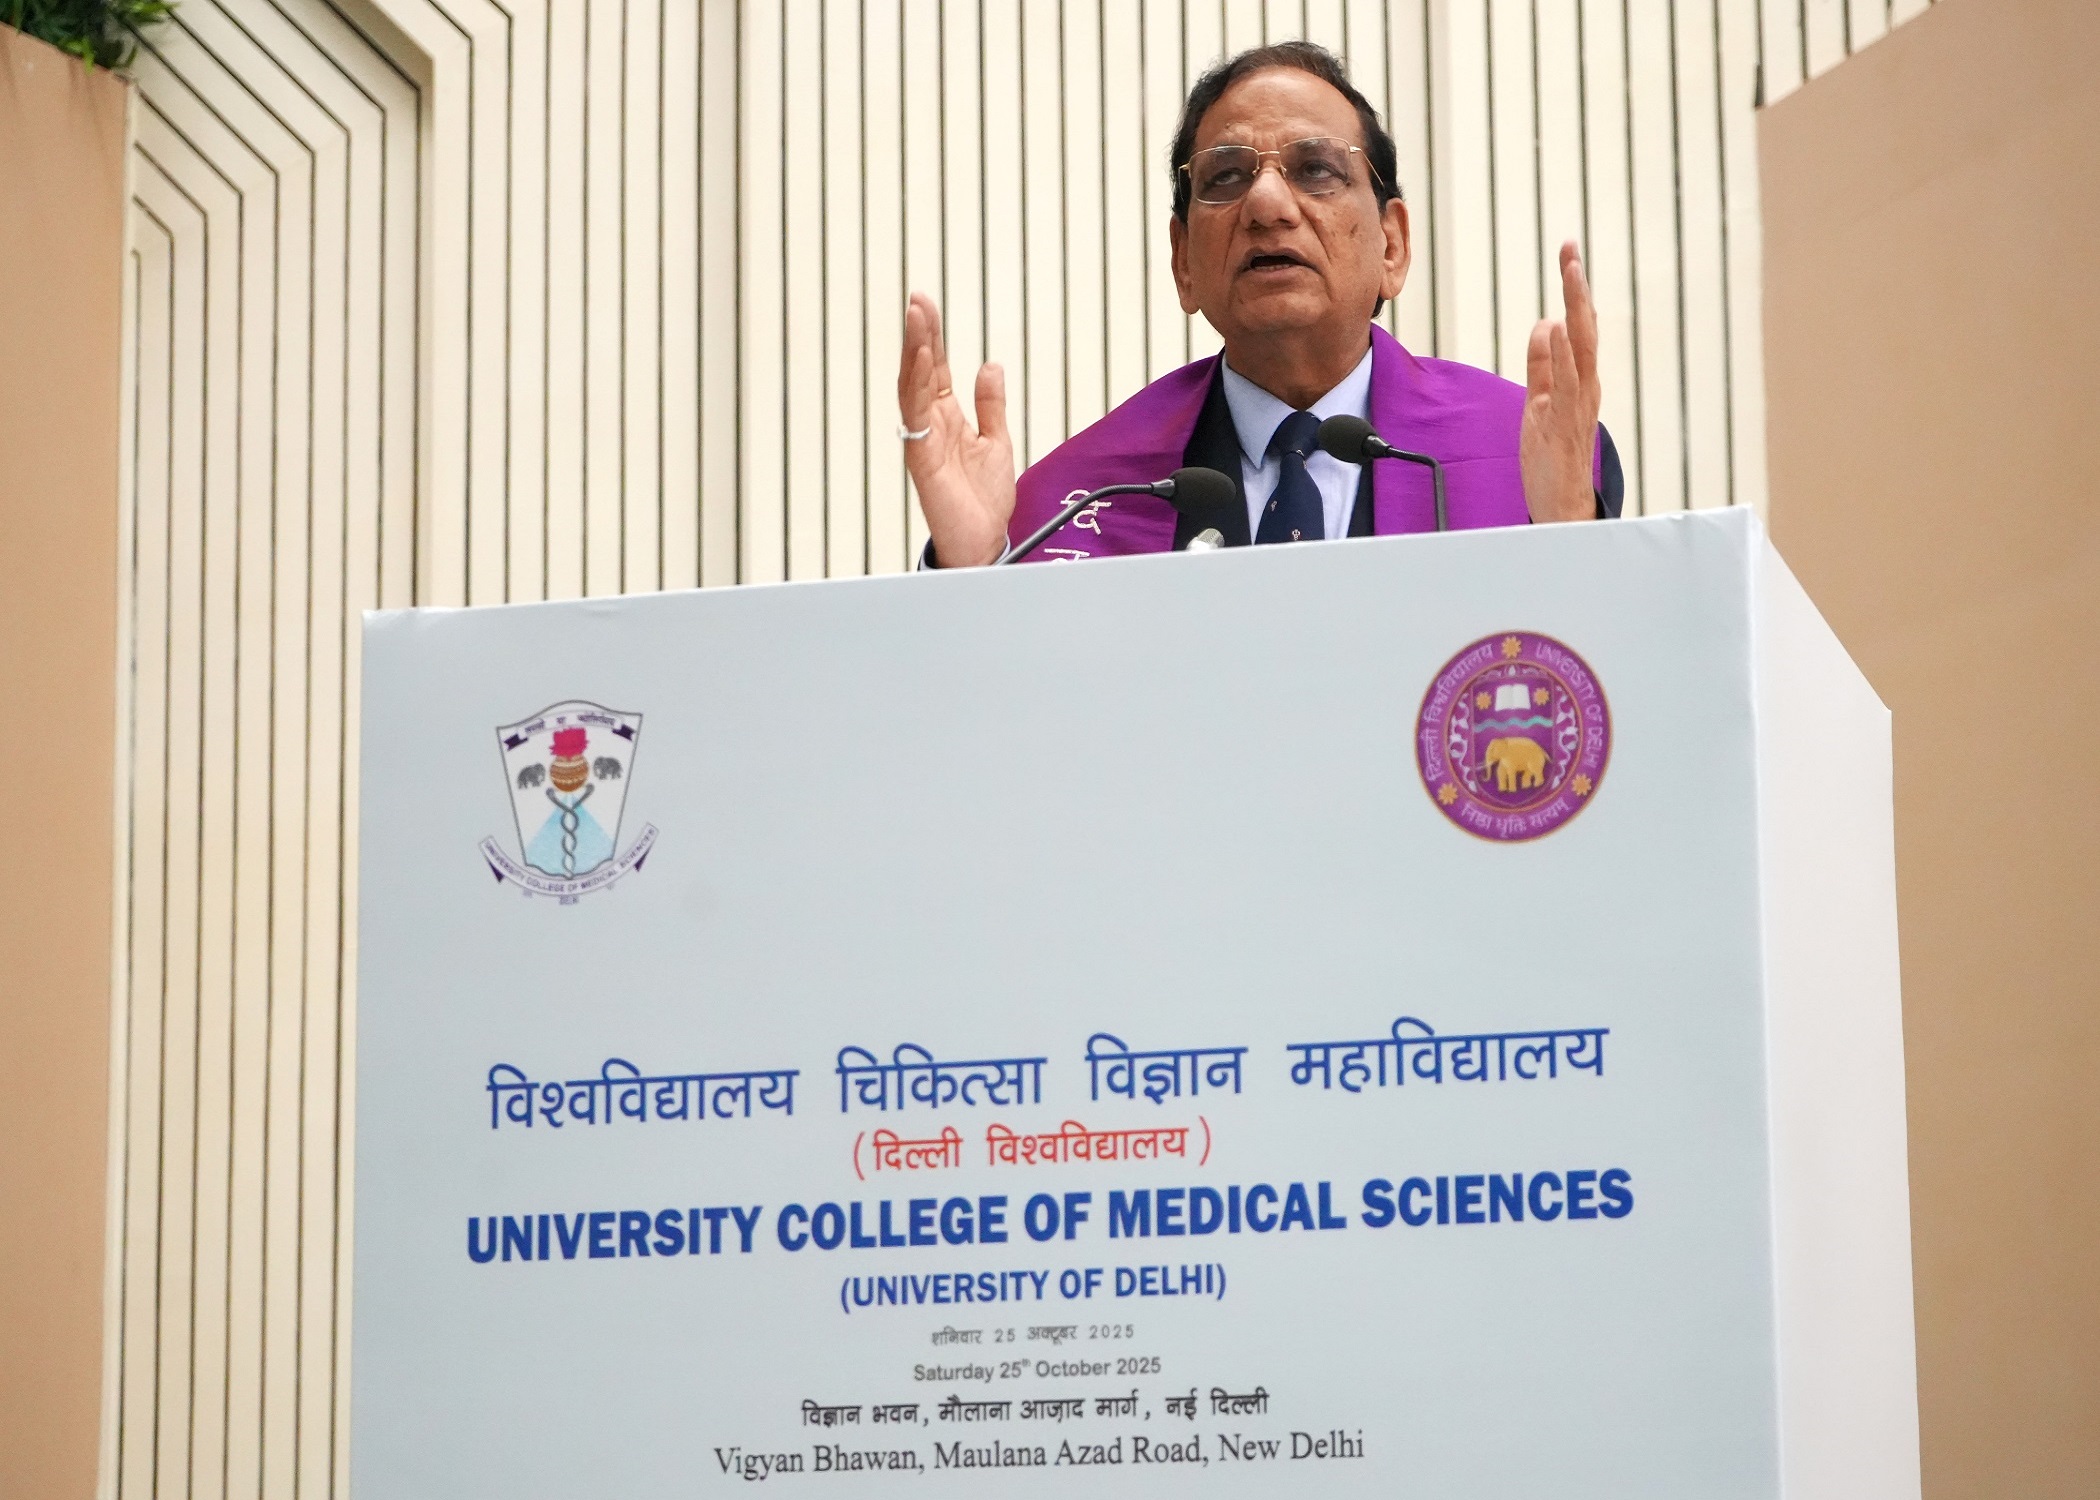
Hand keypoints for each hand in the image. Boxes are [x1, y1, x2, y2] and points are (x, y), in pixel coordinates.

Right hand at [899, 292, 1015, 565]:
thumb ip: (990, 405)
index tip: (926, 304)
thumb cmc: (983, 500)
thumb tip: (990, 366)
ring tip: (917, 317)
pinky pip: (916, 416)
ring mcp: (923, 440)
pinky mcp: (923, 458)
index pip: (934, 369)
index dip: (931, 336)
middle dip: (918, 334)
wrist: (984, 541)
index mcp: (946, 418)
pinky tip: (920, 359)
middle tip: (918, 299)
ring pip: (912, 388)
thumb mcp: (996, 441)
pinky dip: (917, 385)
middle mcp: (930, 425)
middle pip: (918, 371)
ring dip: (914, 351)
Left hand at [1521, 242, 1603, 523]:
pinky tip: (1557, 327)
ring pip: (1581, 346)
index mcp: (1581, 379)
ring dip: (1575, 307)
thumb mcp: (1540, 402)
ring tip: (1570, 271)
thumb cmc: (1553, 458)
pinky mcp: (1565, 422)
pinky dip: (1563, 353)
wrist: (1562, 506)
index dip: (1574, 290)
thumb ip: (1542, 366)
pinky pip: (1568, 382)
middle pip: (1584, 327)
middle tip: (1569, 248)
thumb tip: (1543, 326)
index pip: (1578, 326)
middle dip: (1577, 286)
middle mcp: (1587, 386)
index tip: (1567, 254)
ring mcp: (1579, 403)